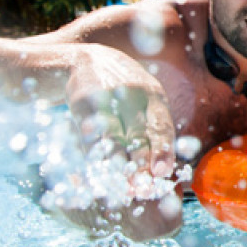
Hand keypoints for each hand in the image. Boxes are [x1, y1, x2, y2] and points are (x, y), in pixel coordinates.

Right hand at [65, 46, 175, 175]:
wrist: (87, 59)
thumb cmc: (123, 93)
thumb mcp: (144, 103)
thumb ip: (153, 132)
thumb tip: (162, 173)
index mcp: (154, 96)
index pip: (161, 126)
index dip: (162, 150)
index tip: (161, 172)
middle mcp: (133, 94)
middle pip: (138, 134)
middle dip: (140, 163)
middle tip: (141, 188)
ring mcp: (108, 95)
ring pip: (114, 136)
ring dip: (118, 163)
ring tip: (122, 186)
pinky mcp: (83, 100)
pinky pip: (90, 132)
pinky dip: (95, 153)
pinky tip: (98, 170)